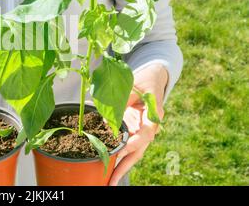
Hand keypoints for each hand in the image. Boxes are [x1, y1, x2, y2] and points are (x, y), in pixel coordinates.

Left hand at [109, 64, 167, 185]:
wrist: (155, 78)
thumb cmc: (145, 81)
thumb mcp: (133, 86)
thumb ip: (121, 101)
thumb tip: (104, 116)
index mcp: (153, 116)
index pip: (144, 135)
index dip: (132, 145)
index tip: (120, 152)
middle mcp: (150, 127)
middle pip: (139, 151)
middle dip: (125, 166)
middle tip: (112, 180)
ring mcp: (143, 131)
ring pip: (134, 152)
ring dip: (122, 166)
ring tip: (109, 179)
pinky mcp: (136, 131)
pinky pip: (128, 146)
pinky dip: (119, 155)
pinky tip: (109, 164)